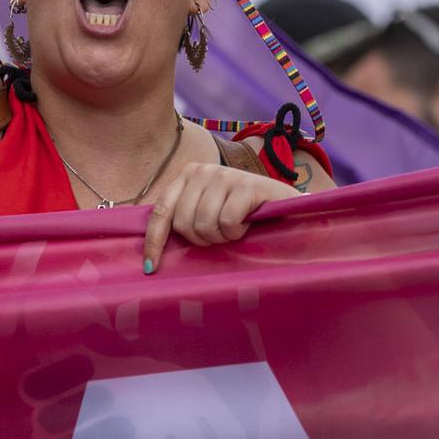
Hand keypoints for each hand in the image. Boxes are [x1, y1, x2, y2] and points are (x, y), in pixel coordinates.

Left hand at [141, 162, 295, 273]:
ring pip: (204, 225)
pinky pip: (227, 222)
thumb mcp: (209, 209)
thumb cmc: (244, 213)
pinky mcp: (245, 185)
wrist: (287, 205)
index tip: (151, 268)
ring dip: (222, 236)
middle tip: (222, 234)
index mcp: (187, 175)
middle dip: (202, 239)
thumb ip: (185, 216)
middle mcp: (202, 170)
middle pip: (183, 224)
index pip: (161, 211)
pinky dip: (237, 231)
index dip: (154, 241)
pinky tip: (248, 223)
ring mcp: (224, 175)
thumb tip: (151, 253)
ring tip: (236, 228)